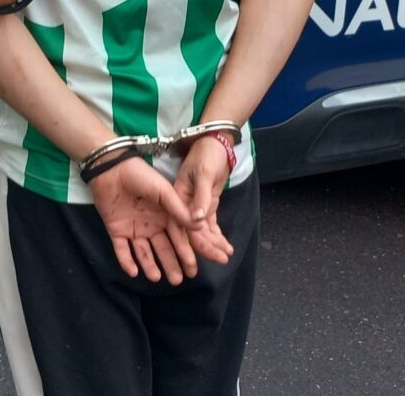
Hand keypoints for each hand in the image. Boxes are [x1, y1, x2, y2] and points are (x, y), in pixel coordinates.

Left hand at [90, 156, 193, 284]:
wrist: (111, 169)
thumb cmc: (141, 176)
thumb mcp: (163, 191)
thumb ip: (178, 210)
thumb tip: (199, 228)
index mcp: (165, 215)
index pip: (178, 238)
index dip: (186, 253)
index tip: (193, 269)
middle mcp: (152, 225)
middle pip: (163, 249)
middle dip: (171, 264)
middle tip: (178, 281)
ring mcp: (134, 229)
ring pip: (144, 253)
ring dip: (150, 265)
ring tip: (157, 278)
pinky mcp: (116, 231)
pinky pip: (122, 250)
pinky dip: (127, 261)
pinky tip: (134, 272)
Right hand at [171, 136, 234, 266]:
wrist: (217, 143)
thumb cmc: (207, 155)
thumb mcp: (204, 174)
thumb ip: (202, 197)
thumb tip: (197, 221)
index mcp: (177, 198)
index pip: (180, 226)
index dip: (187, 244)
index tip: (195, 261)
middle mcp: (182, 205)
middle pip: (190, 232)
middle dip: (204, 249)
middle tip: (219, 261)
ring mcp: (194, 206)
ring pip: (201, 230)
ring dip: (213, 243)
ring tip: (227, 255)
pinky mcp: (206, 204)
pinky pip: (209, 224)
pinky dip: (216, 235)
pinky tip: (223, 245)